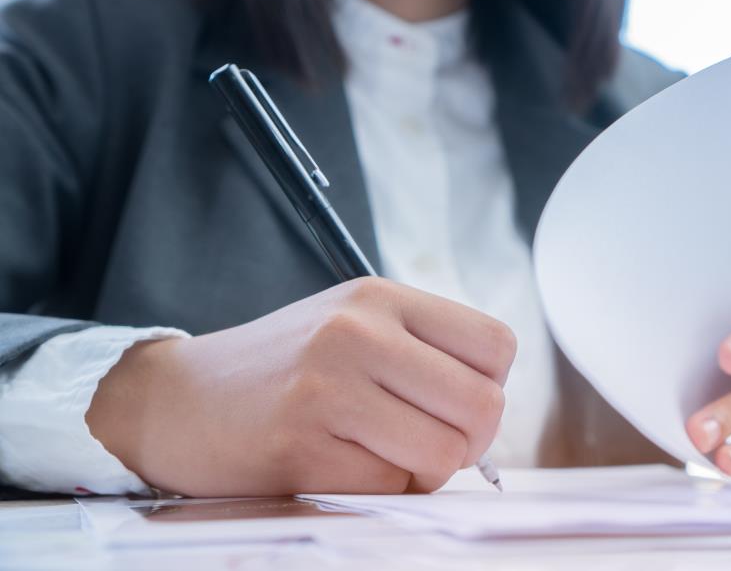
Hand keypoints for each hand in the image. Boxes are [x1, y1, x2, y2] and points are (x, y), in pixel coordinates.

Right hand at [86, 277, 515, 496]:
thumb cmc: (279, 370)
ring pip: (444, 454)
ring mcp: (329, 386)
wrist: (175, 400)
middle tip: (424, 444)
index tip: (453, 405)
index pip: (497, 344)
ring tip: (378, 455)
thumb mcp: (352, 327)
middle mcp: (359, 332)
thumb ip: (422, 353)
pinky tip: (338, 468)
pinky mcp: (300, 444)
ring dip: (422, 472)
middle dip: (467, 443)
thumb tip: (491, 411)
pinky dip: (377, 491)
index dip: (490, 387)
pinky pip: (389, 488)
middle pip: (483, 405)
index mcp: (380, 298)